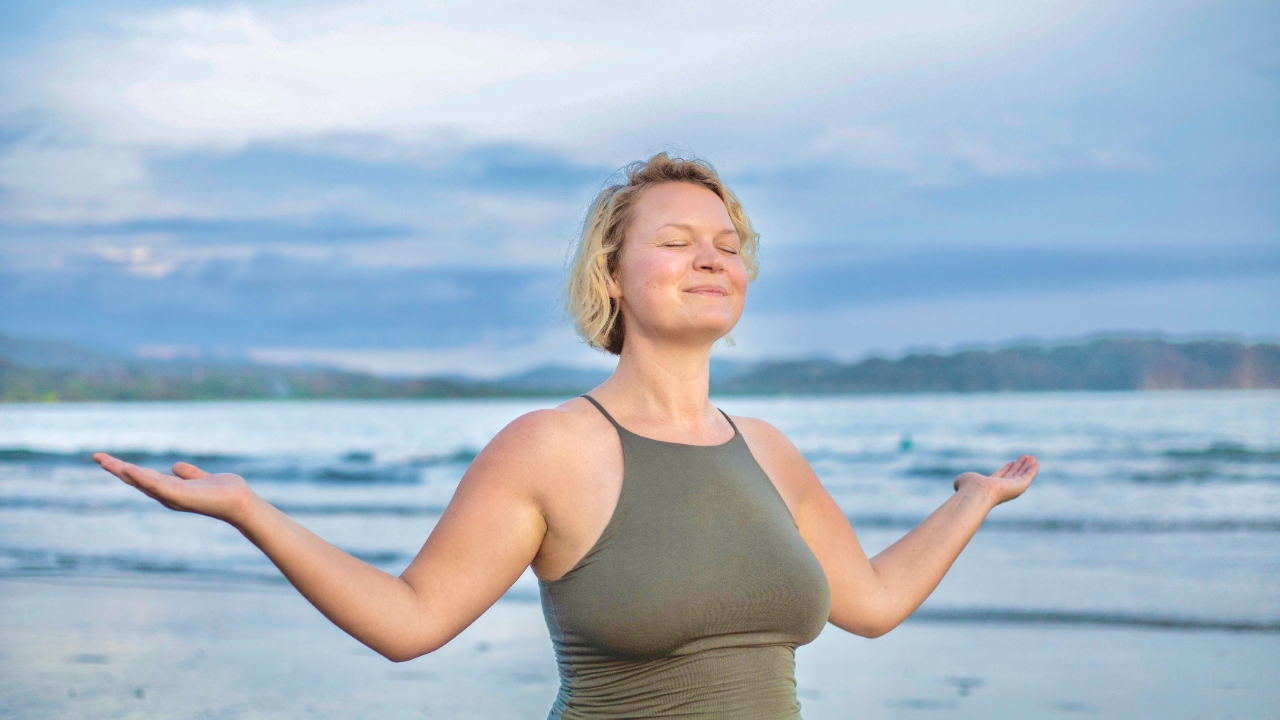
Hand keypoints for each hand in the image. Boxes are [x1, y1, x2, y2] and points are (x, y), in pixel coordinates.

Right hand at [93, 452, 257, 525]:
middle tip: (98, 456)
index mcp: (171, 489)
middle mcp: (167, 495)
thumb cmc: (225, 493)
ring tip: (105, 461)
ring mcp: (172, 496)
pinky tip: (129, 469)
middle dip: (117, 469)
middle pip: (137, 480)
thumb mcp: (202, 479)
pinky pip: (158, 486)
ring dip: (123, 472)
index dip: (126, 469)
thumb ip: (190, 474)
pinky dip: (143, 478)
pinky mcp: (180, 496)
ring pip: (142, 482)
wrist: (241, 503)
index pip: (144, 477)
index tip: (110, 459)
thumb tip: (175, 466)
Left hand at [953, 455, 1038, 505]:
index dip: (1007, 469)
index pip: (1001, 476)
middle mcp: (1003, 487)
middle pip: (1013, 475)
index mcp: (991, 486)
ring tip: (1032, 457)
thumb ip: (962, 480)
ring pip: (1022, 475)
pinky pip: (1028, 476)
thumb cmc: (968, 487)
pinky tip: (1036, 463)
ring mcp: (1012, 487)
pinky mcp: (1020, 486)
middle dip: (1019, 466)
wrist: (977, 492)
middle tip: (1026, 458)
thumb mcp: (962, 480)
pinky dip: (1032, 469)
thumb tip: (957, 483)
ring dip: (1027, 466)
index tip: (1012, 462)